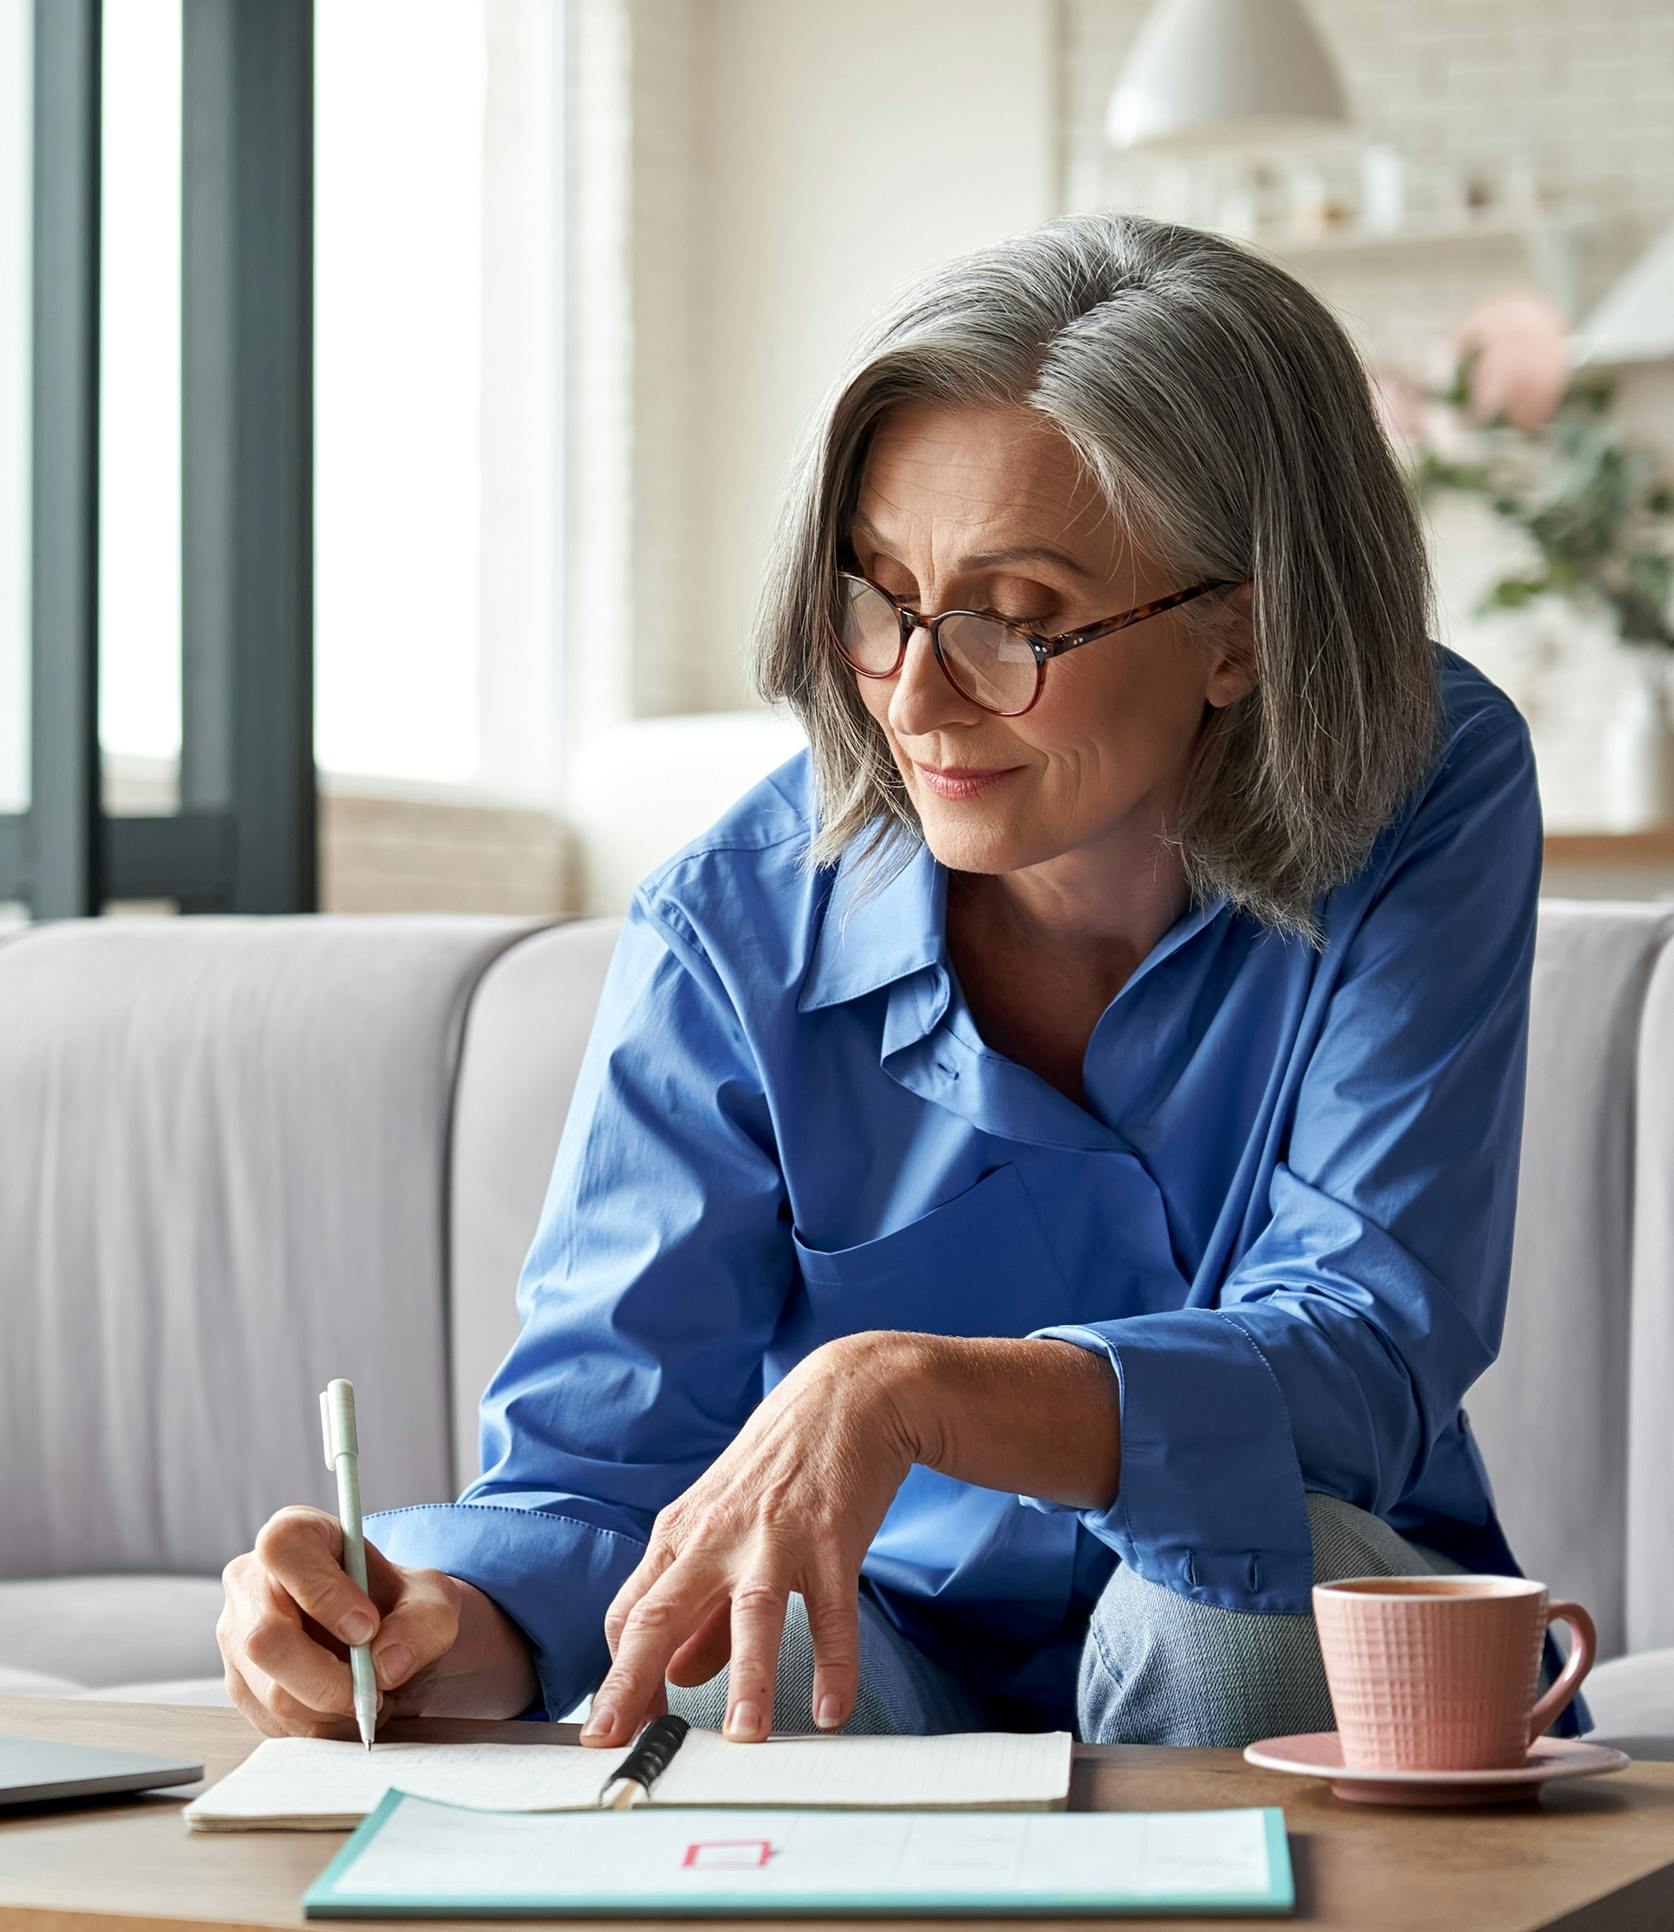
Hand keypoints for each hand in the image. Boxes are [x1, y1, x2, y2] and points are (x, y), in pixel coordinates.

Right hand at [218, 1504, 537, 1735]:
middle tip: (374, 1690)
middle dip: (327, 1679)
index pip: (285, 1550)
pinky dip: (321, 1727)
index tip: (367, 1627)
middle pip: (264, 1637)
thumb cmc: (400, 1604)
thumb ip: (422, 1624)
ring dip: (331, 1710)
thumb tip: (385, 1664)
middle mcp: (251, 1581)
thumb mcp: (432, 1601)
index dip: (323, 1592)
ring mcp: (236, 1636)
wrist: (387, 1639)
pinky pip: (274, 1722)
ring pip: (270, 1691)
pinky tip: (347, 1710)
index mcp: (295, 1534)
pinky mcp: (239, 1685)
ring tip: (371, 1697)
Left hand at [581, 1334, 916, 1748]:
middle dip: (632, 1683)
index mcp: (681, 1534)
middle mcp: (717, 1536)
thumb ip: (701, 1609)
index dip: (620, 1676)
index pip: (629, 1614)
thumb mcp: (724, 1527)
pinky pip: (833, 1610)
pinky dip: (834, 1663)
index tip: (619, 1731)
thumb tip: (675, 1676)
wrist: (847, 1394)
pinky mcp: (833, 1536)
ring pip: (751, 1612)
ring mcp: (775, 1535)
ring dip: (747, 1678)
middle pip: (660, 1612)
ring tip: (744, 1739)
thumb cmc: (779, 1468)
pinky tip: (831, 1710)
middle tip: (615, 1745)